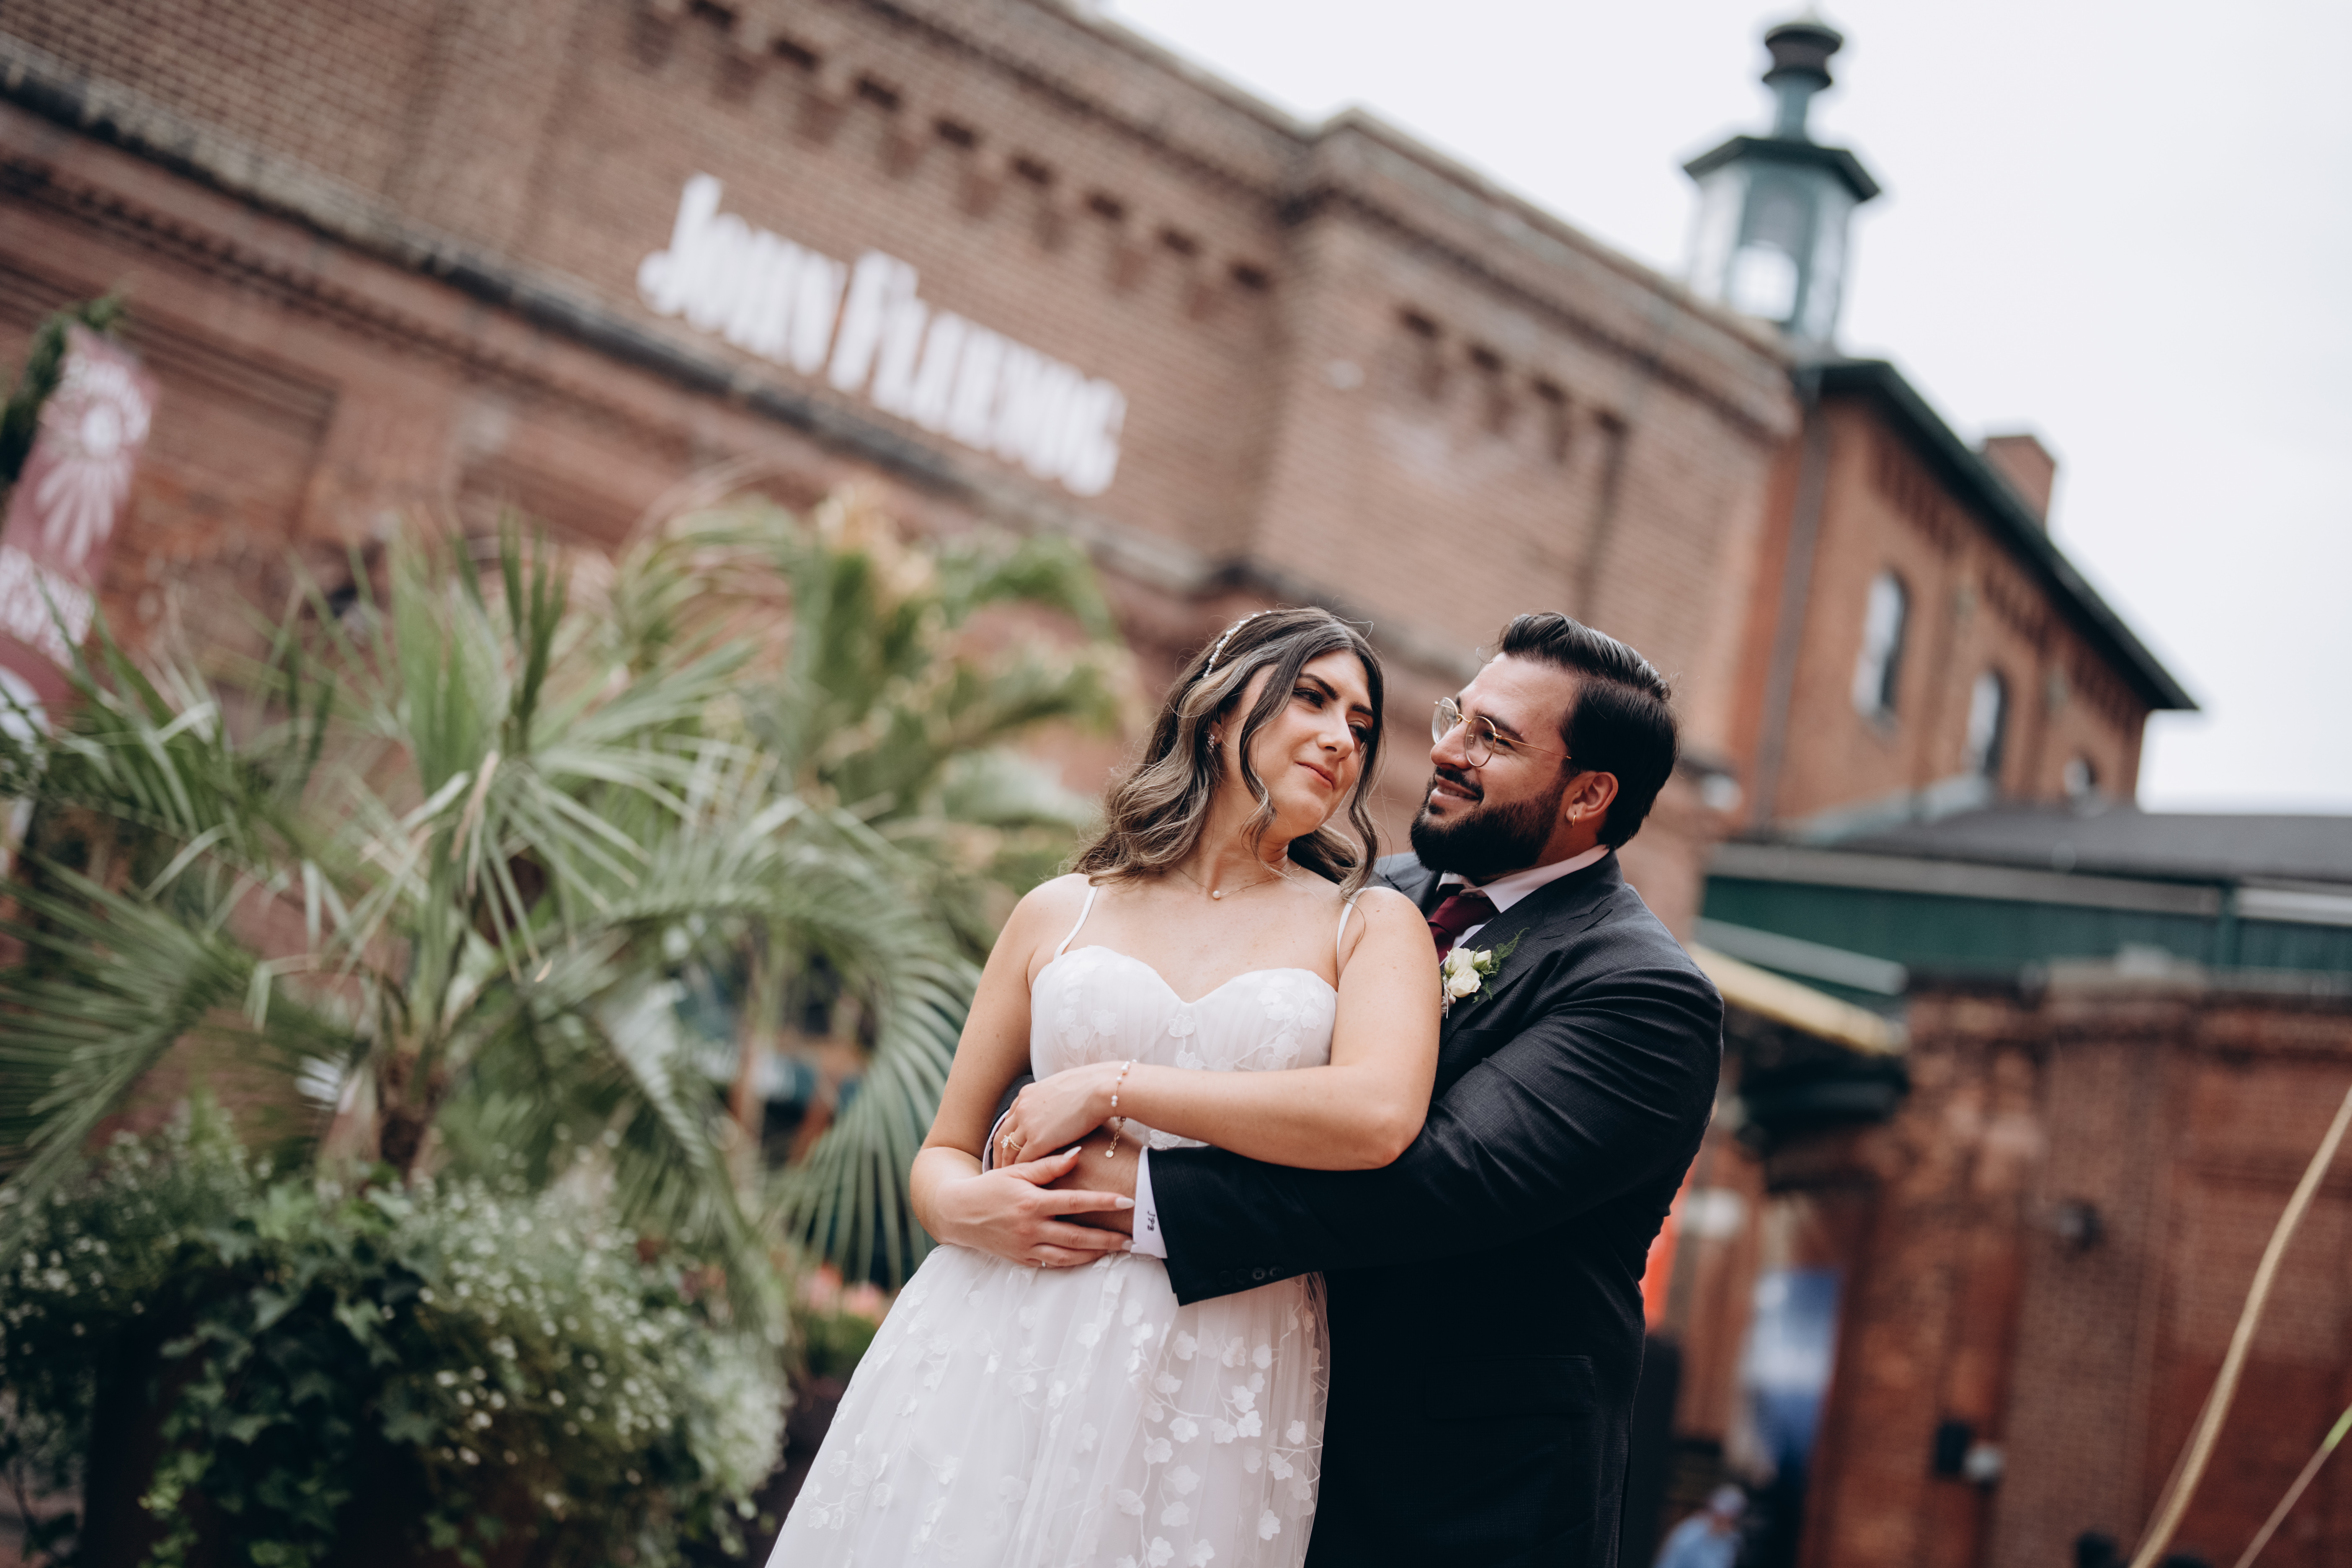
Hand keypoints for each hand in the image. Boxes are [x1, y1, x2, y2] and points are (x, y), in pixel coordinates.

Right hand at [926, 1146, 1135, 1266]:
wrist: (958, 1213)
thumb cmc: (989, 1187)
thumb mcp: (1015, 1171)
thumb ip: (1048, 1166)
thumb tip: (1078, 1153)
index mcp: (1031, 1202)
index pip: (1075, 1202)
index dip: (1102, 1202)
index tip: (1127, 1201)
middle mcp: (1030, 1228)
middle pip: (1077, 1236)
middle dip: (1108, 1238)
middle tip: (1133, 1238)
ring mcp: (1026, 1247)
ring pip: (1068, 1255)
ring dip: (1096, 1254)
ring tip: (1118, 1249)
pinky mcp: (1022, 1259)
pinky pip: (1053, 1264)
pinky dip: (1074, 1262)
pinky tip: (1090, 1257)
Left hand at [992, 1063, 1117, 1168]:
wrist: (1101, 1088)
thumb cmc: (1094, 1085)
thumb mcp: (1065, 1087)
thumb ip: (1056, 1099)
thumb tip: (1063, 1104)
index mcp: (1028, 1094)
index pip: (1010, 1119)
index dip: (1008, 1136)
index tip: (1008, 1148)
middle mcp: (1022, 1108)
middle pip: (1003, 1136)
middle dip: (1000, 1154)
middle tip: (999, 1168)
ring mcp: (1028, 1124)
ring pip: (1009, 1151)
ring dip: (1006, 1166)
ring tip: (1008, 1180)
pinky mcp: (1038, 1140)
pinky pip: (1022, 1161)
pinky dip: (1020, 1172)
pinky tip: (1023, 1182)